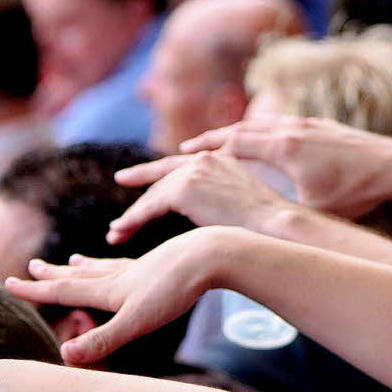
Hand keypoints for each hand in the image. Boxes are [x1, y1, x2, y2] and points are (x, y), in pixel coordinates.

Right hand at [5, 228, 229, 365]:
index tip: (10, 283)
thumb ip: (102, 340)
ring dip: (86, 267)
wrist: (210, 255)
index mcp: (110, 290)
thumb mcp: (137, 322)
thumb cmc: (175, 290)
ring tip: (74, 261)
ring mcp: (143, 268)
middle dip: (54, 275)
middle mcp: (122, 276)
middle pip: (80, 275)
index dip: (37, 291)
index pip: (65, 291)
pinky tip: (131, 264)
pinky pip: (132, 264)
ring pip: (106, 267)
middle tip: (32, 266)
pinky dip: (120, 264)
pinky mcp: (164, 264)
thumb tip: (64, 355)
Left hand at [108, 152, 286, 243]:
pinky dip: (132, 221)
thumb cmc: (269, 222)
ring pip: (153, 195)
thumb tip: (216, 212)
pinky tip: (120, 232)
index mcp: (221, 158)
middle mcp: (204, 159)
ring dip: (133, 216)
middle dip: (140, 198)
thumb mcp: (244, 200)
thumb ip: (225, 197)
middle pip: (162, 179)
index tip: (137, 177)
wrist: (275, 223)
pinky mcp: (182, 189)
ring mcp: (192, 171)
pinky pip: (149, 208)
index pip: (181, 166)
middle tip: (121, 208)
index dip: (157, 175)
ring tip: (116, 232)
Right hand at [180, 115, 391, 218]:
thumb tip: (258, 232)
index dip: (206, 149)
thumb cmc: (358, 191)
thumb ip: (285, 214)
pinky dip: (264, 132)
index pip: (234, 143)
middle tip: (185, 147)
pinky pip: (282, 125)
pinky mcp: (322, 126)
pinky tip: (261, 141)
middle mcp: (291, 130)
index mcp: (285, 148)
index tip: (182, 154)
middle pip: (241, 129)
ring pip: (262, 125)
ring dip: (237, 133)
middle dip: (211, 139)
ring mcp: (307, 125)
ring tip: (218, 142)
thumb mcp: (317, 209)